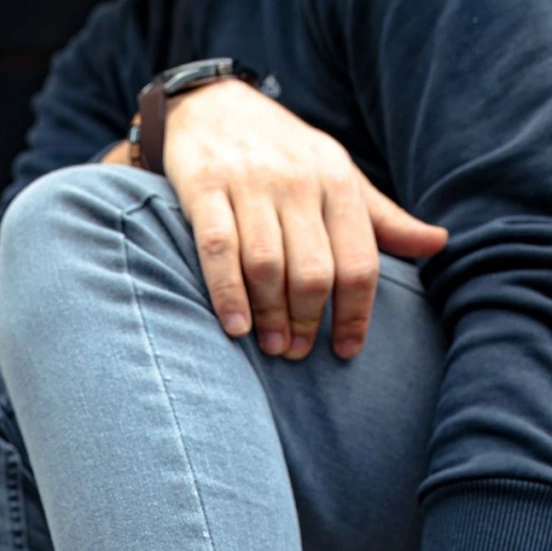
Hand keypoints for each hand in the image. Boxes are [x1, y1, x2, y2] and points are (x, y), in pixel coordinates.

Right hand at [162, 79, 447, 359]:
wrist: (213, 105)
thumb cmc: (283, 154)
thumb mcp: (338, 176)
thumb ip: (381, 218)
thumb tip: (439, 244)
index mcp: (337, 181)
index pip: (358, 260)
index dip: (356, 313)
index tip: (347, 350)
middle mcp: (297, 180)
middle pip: (313, 270)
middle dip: (309, 320)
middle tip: (298, 352)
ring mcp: (249, 183)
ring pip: (267, 264)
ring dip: (271, 315)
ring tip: (272, 347)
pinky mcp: (205, 188)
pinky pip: (219, 250)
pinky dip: (228, 294)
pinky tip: (236, 327)